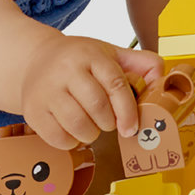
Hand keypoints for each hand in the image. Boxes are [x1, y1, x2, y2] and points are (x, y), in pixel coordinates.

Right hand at [21, 36, 162, 152]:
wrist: (34, 59)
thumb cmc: (77, 60)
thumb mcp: (108, 53)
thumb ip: (140, 63)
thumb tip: (162, 78)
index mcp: (89, 55)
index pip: (115, 86)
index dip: (128, 111)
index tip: (131, 127)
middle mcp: (66, 70)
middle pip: (98, 108)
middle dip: (109, 122)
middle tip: (107, 121)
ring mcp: (46, 90)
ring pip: (79, 125)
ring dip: (91, 133)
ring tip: (89, 124)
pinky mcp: (33, 110)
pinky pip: (59, 138)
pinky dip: (71, 141)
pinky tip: (71, 129)